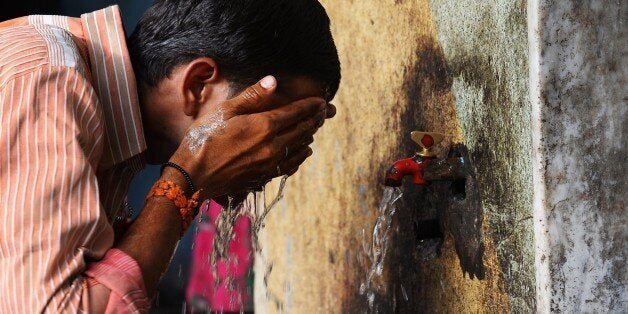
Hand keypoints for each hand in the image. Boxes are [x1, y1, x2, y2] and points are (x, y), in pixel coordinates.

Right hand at [169, 76, 327, 198]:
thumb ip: (251, 97)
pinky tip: (304, 152)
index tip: (321, 101)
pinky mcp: (264, 177)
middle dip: (315, 119)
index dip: (311, 106)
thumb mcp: (224, 111)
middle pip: (302, 130)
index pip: (296, 113)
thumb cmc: (203, 139)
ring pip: (299, 148)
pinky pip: (290, 164)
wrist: (193, 177)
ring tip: (314, 127)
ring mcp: (270, 164)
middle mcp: (272, 146)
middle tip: (324, 112)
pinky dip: (300, 155)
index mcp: (264, 126)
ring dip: (309, 136)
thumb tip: (273, 81)